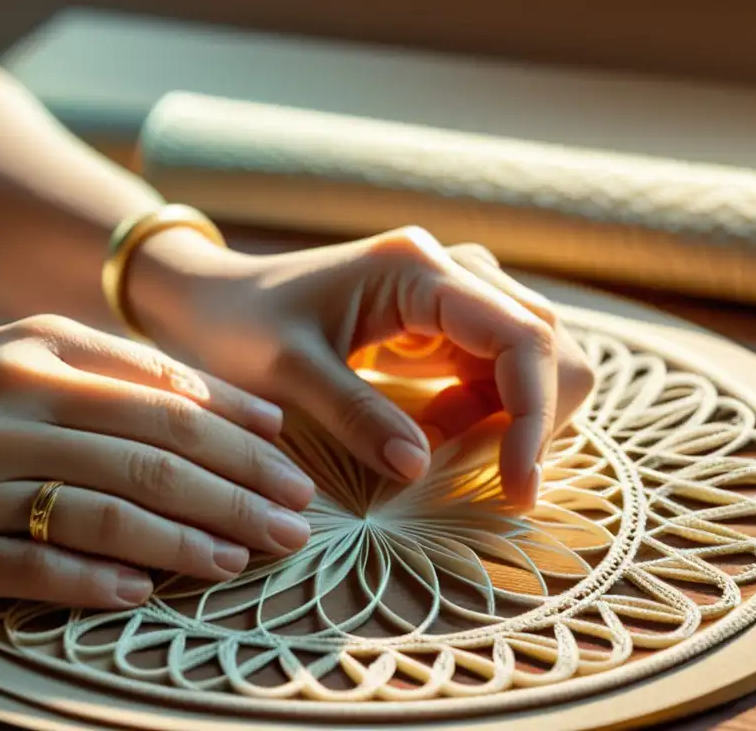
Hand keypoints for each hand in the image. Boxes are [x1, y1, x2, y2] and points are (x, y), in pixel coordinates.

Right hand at [0, 316, 313, 607]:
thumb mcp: (7, 357)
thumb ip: (105, 368)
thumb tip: (209, 404)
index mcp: (30, 351)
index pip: (163, 393)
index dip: (239, 429)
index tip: (291, 456)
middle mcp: (3, 407)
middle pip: (152, 455)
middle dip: (239, 488)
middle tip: (295, 517)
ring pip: (107, 514)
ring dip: (189, 541)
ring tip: (245, 556)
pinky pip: (36, 570)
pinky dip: (101, 583)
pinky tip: (150, 592)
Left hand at [130, 227, 594, 506]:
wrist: (210, 302)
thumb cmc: (237, 325)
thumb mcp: (287, 372)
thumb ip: (355, 416)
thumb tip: (421, 469)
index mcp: (417, 267)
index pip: (520, 336)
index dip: (532, 414)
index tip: (516, 488)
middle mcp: (448, 271)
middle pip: (545, 344)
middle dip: (534, 420)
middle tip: (498, 487)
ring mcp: (449, 295)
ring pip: (529, 361)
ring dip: (511, 420)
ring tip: (456, 464)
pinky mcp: (441, 324)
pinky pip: (492, 374)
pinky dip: (483, 418)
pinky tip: (438, 442)